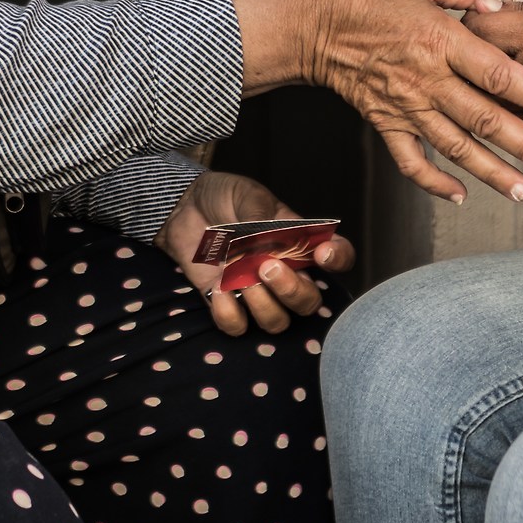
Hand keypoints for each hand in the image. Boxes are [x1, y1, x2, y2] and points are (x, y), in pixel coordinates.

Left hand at [156, 171, 355, 335]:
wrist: (183, 205)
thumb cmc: (224, 197)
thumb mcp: (247, 196)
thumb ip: (261, 219)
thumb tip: (270, 247)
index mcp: (299, 241)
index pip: (338, 257)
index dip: (339, 260)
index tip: (321, 254)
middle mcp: (284, 272)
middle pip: (309, 302)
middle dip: (292, 291)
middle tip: (266, 267)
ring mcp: (255, 291)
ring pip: (277, 322)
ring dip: (262, 305)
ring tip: (238, 278)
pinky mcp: (225, 303)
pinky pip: (237, 326)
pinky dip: (229, 314)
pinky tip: (218, 289)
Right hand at [231, 0, 522, 204]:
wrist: (309, 24)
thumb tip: (506, 1)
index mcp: (439, 39)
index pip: (497, 71)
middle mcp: (426, 78)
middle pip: (484, 119)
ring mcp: (405, 105)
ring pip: (455, 146)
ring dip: (490, 172)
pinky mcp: (385, 122)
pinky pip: (410, 160)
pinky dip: (434, 182)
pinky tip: (459, 195)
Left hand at [464, 0, 522, 135]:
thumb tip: (493, 3)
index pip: (475, 30)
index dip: (469, 18)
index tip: (474, 14)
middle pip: (476, 68)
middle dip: (468, 54)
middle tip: (467, 44)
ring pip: (490, 100)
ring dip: (480, 86)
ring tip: (476, 72)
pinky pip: (516, 122)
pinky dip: (504, 110)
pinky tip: (500, 98)